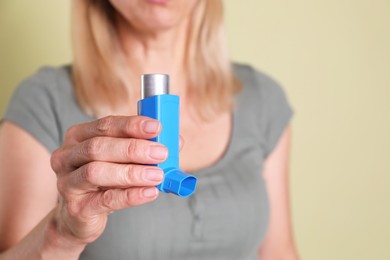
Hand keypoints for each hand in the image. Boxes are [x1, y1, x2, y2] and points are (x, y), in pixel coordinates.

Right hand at [50, 116, 166, 243]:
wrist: (78, 217)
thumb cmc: (104, 181)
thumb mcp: (121, 160)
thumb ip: (145, 148)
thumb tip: (176, 141)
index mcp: (78, 137)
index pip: (105, 125)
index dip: (132, 125)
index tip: (156, 127)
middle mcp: (67, 156)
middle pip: (99, 146)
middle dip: (133, 148)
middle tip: (161, 152)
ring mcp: (68, 182)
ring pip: (97, 172)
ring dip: (132, 172)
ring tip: (157, 175)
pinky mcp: (76, 208)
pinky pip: (105, 200)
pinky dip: (131, 196)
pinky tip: (150, 193)